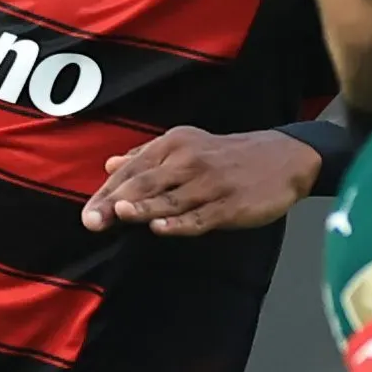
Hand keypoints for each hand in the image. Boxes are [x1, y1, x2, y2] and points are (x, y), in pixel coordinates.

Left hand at [82, 126, 320, 235]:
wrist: (283, 158)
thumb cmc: (228, 155)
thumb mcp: (188, 146)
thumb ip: (147, 156)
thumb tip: (110, 165)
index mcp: (175, 144)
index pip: (134, 169)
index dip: (107, 192)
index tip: (87, 213)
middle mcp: (190, 160)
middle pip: (146, 183)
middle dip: (115, 203)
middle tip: (91, 221)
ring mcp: (211, 184)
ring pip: (170, 199)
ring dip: (142, 208)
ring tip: (118, 215)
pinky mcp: (230, 205)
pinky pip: (199, 216)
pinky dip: (179, 222)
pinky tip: (160, 227)